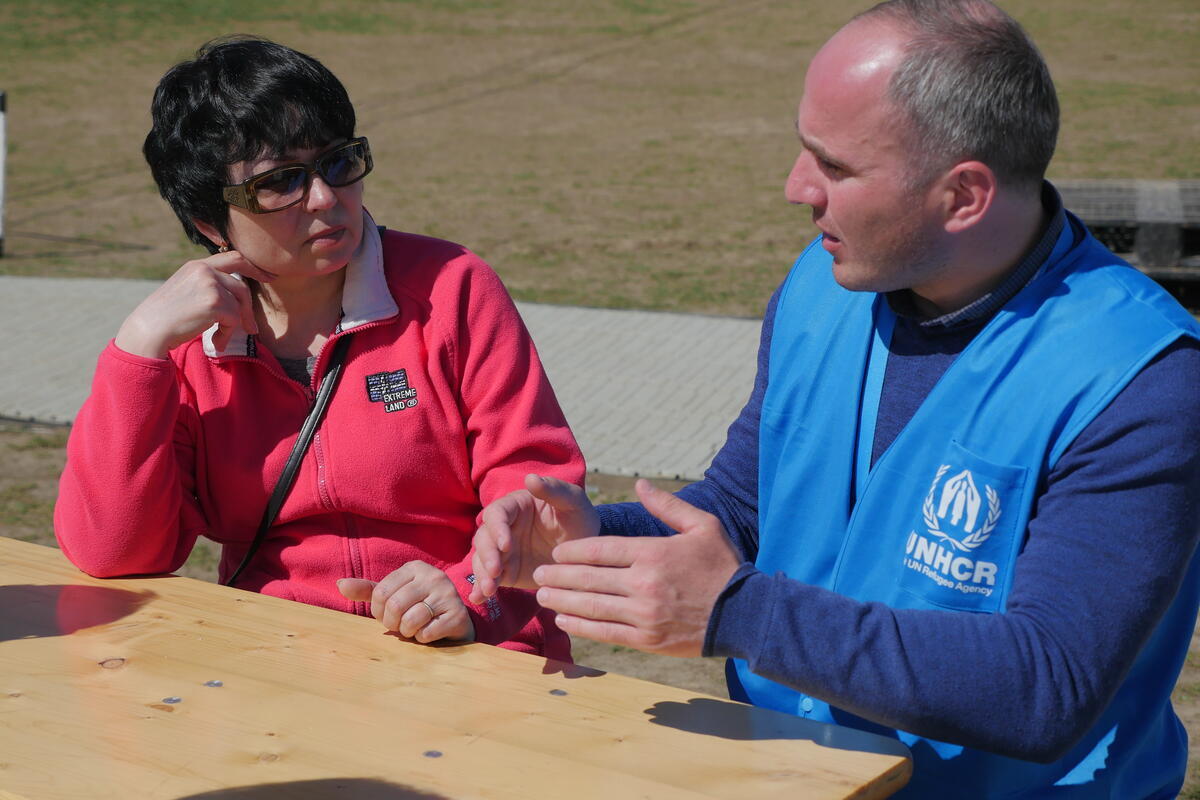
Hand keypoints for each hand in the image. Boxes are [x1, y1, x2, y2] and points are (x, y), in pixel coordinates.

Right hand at [114, 250, 275, 357]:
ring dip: (234, 326)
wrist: (148, 329)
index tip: (268, 277)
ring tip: (220, 339)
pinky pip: (235, 320)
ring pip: (239, 305)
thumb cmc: (166, 316)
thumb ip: (208, 286)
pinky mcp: (215, 302)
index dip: (254, 268)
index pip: (234, 258)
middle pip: (242, 286)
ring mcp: (210, 284)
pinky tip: (216, 342)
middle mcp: (205, 270)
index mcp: (197, 265)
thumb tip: (236, 298)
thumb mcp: (186, 290)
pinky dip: (227, 335)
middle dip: (249, 309)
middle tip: (252, 328)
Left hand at [337, 561, 474, 643]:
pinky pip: (427, 633)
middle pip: (394, 606)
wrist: (455, 621)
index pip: (380, 592)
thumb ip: (368, 591)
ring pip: (410, 620)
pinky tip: (430, 633)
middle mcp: (434, 576)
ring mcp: (448, 594)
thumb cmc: (419, 607)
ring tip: (414, 629)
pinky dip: (422, 639)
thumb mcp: (394, 595)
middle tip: (399, 626)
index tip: (387, 615)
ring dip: (407, 632)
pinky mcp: (458, 615)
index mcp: (415, 567)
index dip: (378, 611)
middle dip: (392, 623)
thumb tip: (339, 584)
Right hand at [469, 473, 598, 603]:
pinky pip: (490, 579)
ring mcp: (503, 552)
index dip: (497, 529)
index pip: (497, 514)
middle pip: (483, 538)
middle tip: (495, 571)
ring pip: (482, 560)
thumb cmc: (580, 518)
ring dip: (482, 574)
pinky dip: (482, 589)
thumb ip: (554, 489)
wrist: (587, 551)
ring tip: (489, 590)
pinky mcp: (506, 572)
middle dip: (486, 555)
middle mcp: (504, 528)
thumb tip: (530, 478)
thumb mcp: (573, 502)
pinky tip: (479, 598)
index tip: (507, 545)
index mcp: (516, 505)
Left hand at [533, 479, 739, 656]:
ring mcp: (644, 615)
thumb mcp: (702, 525)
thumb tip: (638, 484)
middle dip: (559, 575)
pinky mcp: (647, 640)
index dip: (572, 551)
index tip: (557, 551)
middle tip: (539, 573)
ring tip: (542, 594)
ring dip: (562, 600)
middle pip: (588, 578)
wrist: (745, 615)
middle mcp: (644, 584)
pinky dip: (581, 626)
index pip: (599, 549)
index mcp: (653, 553)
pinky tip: (564, 620)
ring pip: (591, 606)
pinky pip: (605, 633)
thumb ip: (668, 505)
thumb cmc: (723, 566)